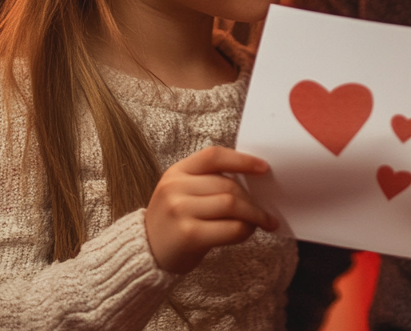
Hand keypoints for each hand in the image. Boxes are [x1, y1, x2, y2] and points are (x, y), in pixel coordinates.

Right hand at [144, 145, 278, 273]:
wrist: (146, 254)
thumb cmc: (174, 222)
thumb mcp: (182, 192)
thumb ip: (209, 182)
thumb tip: (253, 181)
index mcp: (177, 171)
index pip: (214, 156)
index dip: (242, 160)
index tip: (264, 168)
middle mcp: (175, 188)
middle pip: (228, 185)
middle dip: (252, 199)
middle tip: (264, 210)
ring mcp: (180, 211)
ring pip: (232, 205)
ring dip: (253, 214)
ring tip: (261, 221)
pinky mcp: (189, 235)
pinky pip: (230, 228)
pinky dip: (245, 230)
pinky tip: (247, 232)